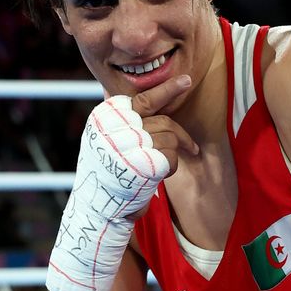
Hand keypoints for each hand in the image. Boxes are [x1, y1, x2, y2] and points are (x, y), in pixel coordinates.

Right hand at [46, 74, 196, 290]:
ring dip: (173, 155)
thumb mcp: (106, 141)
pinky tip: (160, 176)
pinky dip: (171, 167)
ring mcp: (130, 144)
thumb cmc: (105, 174)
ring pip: (170, 138)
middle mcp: (116, 128)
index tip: (186, 81)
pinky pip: (171, 156)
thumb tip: (154, 101)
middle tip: (194, 148)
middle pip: (163, 122)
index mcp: (105, 118)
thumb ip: (125, 122)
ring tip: (163, 169)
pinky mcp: (143, 162)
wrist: (96, 209)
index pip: (143, 100)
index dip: (167, 90)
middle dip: (182, 135)